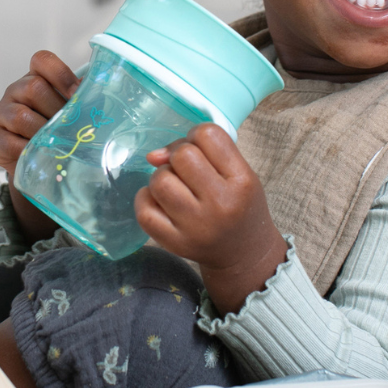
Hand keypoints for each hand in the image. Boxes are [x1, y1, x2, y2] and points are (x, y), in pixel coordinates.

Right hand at [0, 50, 79, 242]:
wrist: (37, 160)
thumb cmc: (60, 129)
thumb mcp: (73, 111)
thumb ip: (86, 100)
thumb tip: (117, 96)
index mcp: (37, 77)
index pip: (42, 60)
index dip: (60, 73)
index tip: (76, 93)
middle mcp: (16, 90)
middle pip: (33, 88)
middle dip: (57, 109)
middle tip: (72, 127)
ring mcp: (2, 113)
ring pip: (21, 116)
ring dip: (44, 132)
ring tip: (59, 143)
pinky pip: (10, 142)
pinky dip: (29, 151)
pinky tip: (41, 155)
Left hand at [134, 123, 287, 314]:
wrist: (243, 252)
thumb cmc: (240, 204)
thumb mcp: (239, 172)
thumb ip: (204, 152)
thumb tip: (153, 155)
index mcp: (241, 180)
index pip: (208, 135)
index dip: (197, 135)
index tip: (201, 149)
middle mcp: (220, 203)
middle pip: (182, 155)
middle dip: (178, 156)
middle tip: (187, 170)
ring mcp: (196, 226)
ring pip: (160, 180)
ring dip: (162, 176)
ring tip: (175, 186)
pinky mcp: (175, 243)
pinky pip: (144, 210)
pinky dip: (146, 199)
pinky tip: (160, 201)